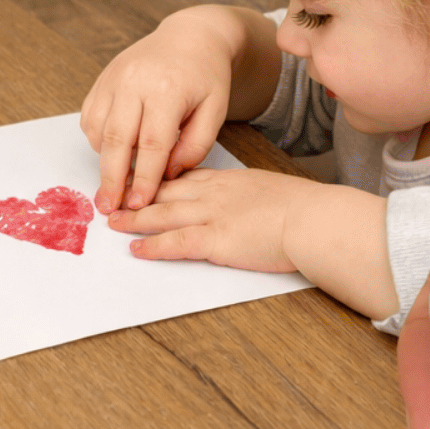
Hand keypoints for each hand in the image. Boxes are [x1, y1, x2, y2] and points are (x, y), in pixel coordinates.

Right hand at [80, 7, 246, 214]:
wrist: (189, 37)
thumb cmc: (207, 77)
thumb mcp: (216, 110)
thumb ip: (195, 145)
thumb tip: (168, 174)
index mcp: (166, 90)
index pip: (151, 145)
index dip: (144, 178)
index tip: (139, 204)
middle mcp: (133, 82)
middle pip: (116, 139)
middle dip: (111, 178)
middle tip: (108, 207)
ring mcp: (112, 79)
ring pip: (97, 129)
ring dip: (103, 161)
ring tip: (112, 185)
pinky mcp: (101, 80)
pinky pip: (90, 117)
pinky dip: (97, 141)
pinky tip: (113, 154)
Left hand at [109, 168, 311, 273]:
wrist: (315, 221)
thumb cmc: (308, 210)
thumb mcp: (278, 193)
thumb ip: (259, 199)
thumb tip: (259, 208)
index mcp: (232, 181)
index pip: (189, 178)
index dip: (163, 180)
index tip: (145, 181)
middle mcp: (216, 194)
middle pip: (168, 192)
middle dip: (139, 195)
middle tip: (116, 198)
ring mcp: (213, 215)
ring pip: (163, 214)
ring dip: (135, 219)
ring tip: (114, 223)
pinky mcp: (216, 240)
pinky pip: (176, 242)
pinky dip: (153, 246)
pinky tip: (137, 249)